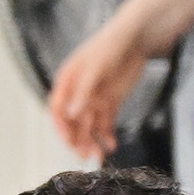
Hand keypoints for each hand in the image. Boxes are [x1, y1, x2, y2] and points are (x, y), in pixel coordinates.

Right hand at [49, 21, 159, 159]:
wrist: (135, 38)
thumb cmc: (109, 46)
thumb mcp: (94, 69)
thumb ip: (82, 92)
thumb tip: (70, 114)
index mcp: (67, 84)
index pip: (58, 110)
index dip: (61, 126)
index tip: (67, 140)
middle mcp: (77, 94)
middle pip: (73, 122)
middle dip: (76, 139)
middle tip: (83, 154)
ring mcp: (93, 99)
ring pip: (89, 125)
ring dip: (91, 141)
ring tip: (97, 155)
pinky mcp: (110, 102)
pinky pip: (105, 122)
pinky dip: (107, 134)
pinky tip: (110, 144)